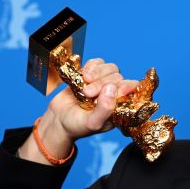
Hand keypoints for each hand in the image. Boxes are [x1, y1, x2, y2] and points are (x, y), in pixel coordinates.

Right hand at [18, 58, 138, 164]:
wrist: (58, 119)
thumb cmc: (77, 125)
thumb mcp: (92, 123)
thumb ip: (105, 109)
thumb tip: (112, 88)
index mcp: (120, 106)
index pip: (131, 90)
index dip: (124, 87)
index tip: (111, 88)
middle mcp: (115, 93)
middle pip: (118, 77)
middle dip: (102, 83)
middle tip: (87, 93)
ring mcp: (104, 82)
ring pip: (110, 68)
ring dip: (97, 73)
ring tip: (84, 84)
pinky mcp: (92, 74)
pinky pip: (98, 62)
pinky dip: (91, 66)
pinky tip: (83, 75)